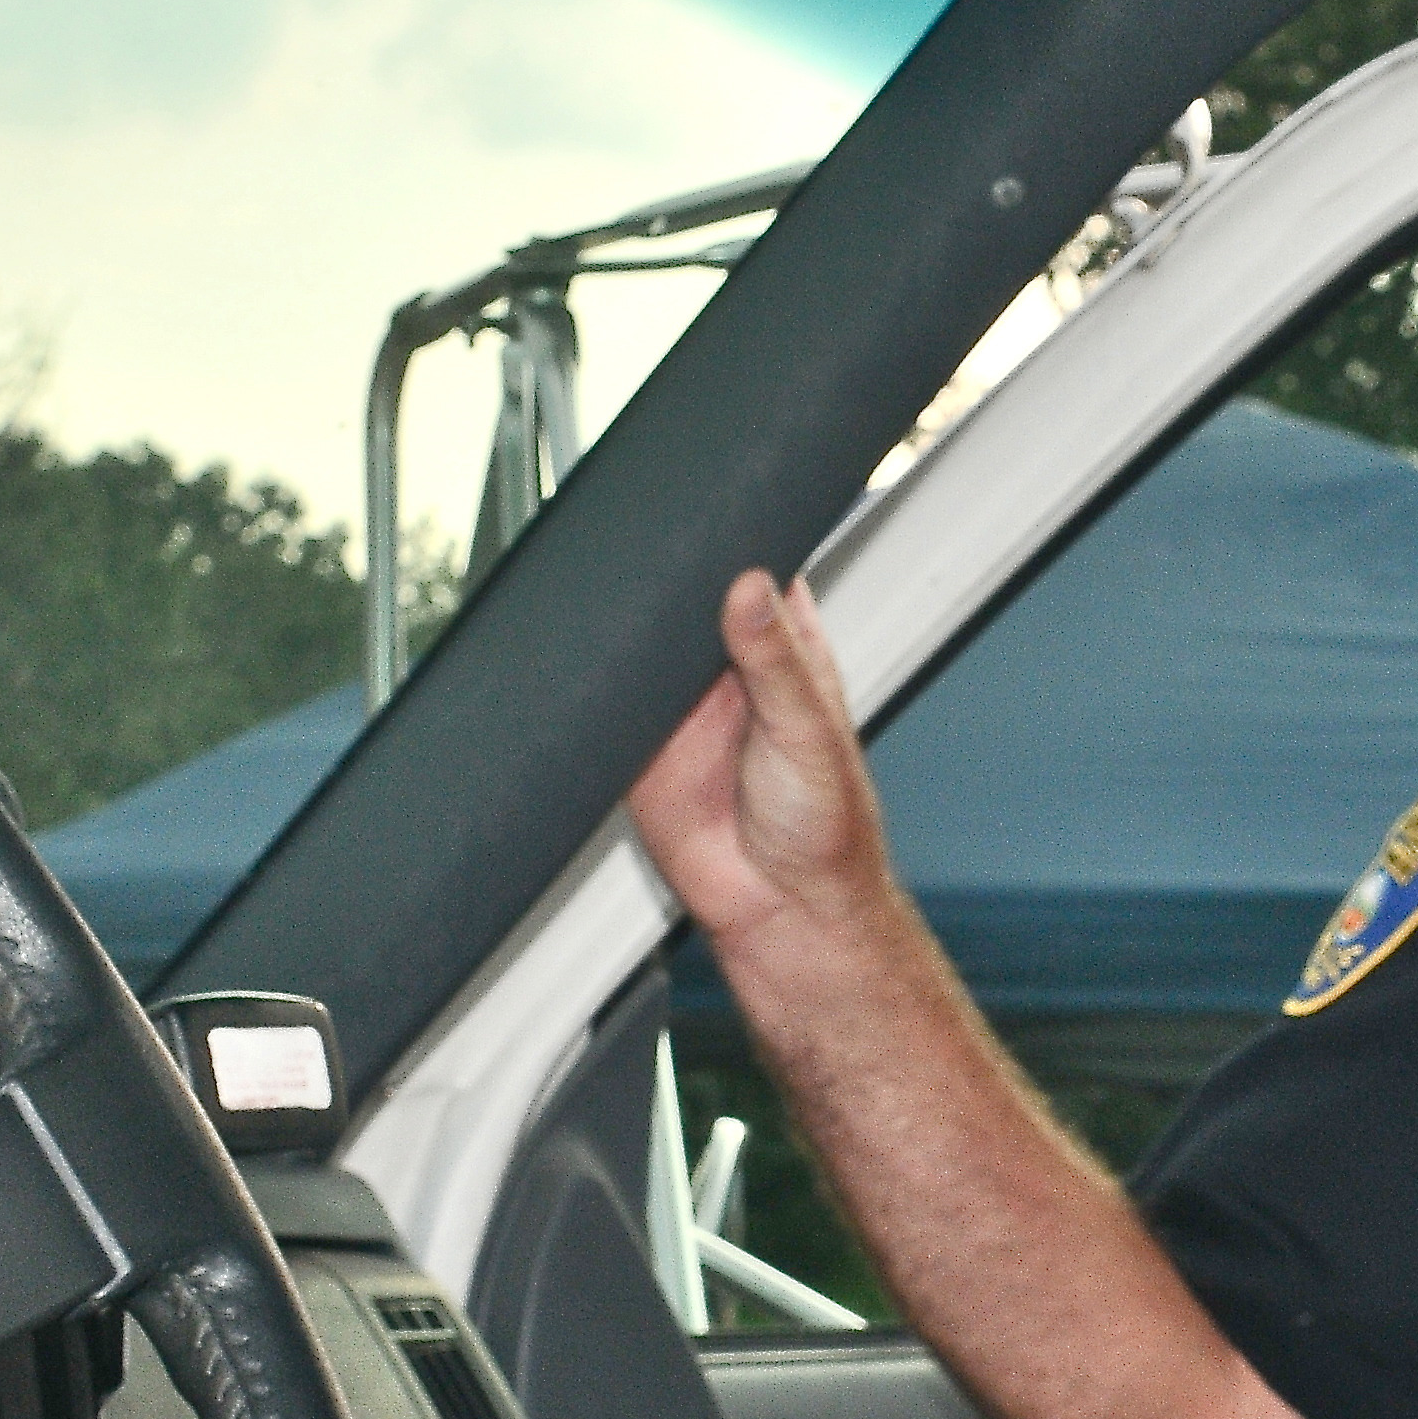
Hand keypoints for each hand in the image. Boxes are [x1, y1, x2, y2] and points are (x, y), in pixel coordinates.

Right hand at [627, 570, 888, 950]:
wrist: (781, 910)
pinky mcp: (638, 743)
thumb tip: (750, 587)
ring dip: (625, 624)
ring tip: (613, 598)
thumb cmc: (825, 829)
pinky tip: (592, 666)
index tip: (711, 508)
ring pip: (642, 642)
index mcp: (787, 653)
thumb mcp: (808, 732)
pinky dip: (592, 685)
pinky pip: (605, 701)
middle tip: (643, 544)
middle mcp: (731, 671)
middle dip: (665, 573)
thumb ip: (776, 660)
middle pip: (689, 598)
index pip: (759, 573)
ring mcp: (681, 704)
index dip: (737, 539)